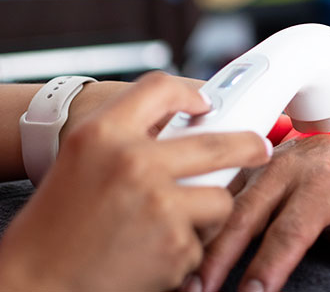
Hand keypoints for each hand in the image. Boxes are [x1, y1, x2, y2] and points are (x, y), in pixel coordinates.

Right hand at [0, 72, 269, 291]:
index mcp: (104, 134)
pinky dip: (189, 246)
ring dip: (210, 211)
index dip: (190, 93)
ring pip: (220, 199)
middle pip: (217, 142)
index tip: (208, 103)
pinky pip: (203, 239)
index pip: (160, 88)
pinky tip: (156, 250)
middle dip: (248, 145)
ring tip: (176, 222)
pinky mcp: (176, 246)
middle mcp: (134, 163)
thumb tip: (192, 117)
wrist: (37, 282)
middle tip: (261, 148)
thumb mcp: (84, 159)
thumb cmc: (58, 221)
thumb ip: (130, 133)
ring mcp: (159, 205)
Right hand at [199, 125, 329, 291]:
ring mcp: (257, 169)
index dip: (271, 263)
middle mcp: (283, 174)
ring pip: (223, 204)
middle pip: (246, 216)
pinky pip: (215, 194)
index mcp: (318, 186)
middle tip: (200, 290)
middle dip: (220, 257)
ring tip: (184, 275)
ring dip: (202, 240)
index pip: (291, 230)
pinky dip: (199, 220)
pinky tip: (184, 244)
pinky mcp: (241, 170)